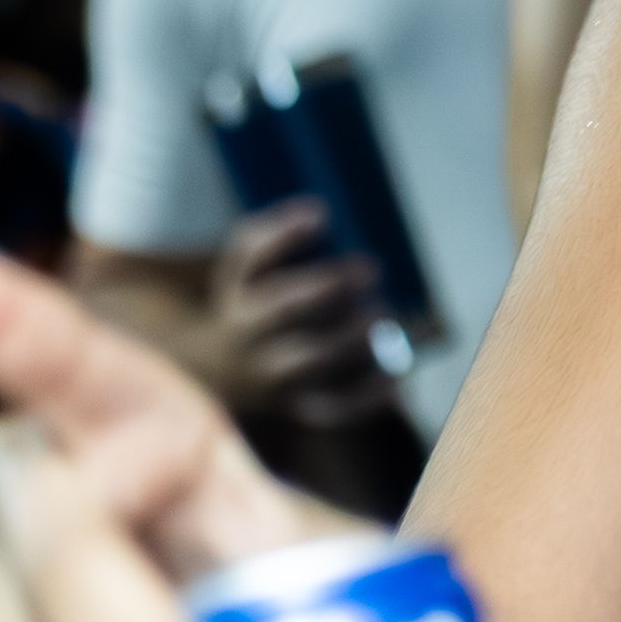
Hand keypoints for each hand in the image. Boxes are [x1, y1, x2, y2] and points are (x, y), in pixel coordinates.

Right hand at [209, 198, 392, 420]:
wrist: (224, 370)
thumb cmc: (255, 301)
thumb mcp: (247, 265)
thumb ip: (276, 234)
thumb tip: (317, 213)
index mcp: (238, 292)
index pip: (251, 258)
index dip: (284, 236)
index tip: (322, 217)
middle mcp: (250, 335)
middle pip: (282, 309)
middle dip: (327, 287)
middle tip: (372, 267)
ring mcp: (272, 374)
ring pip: (309, 360)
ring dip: (351, 338)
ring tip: (386, 314)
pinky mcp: (296, 405)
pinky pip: (330, 408)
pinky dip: (365, 396)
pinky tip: (396, 375)